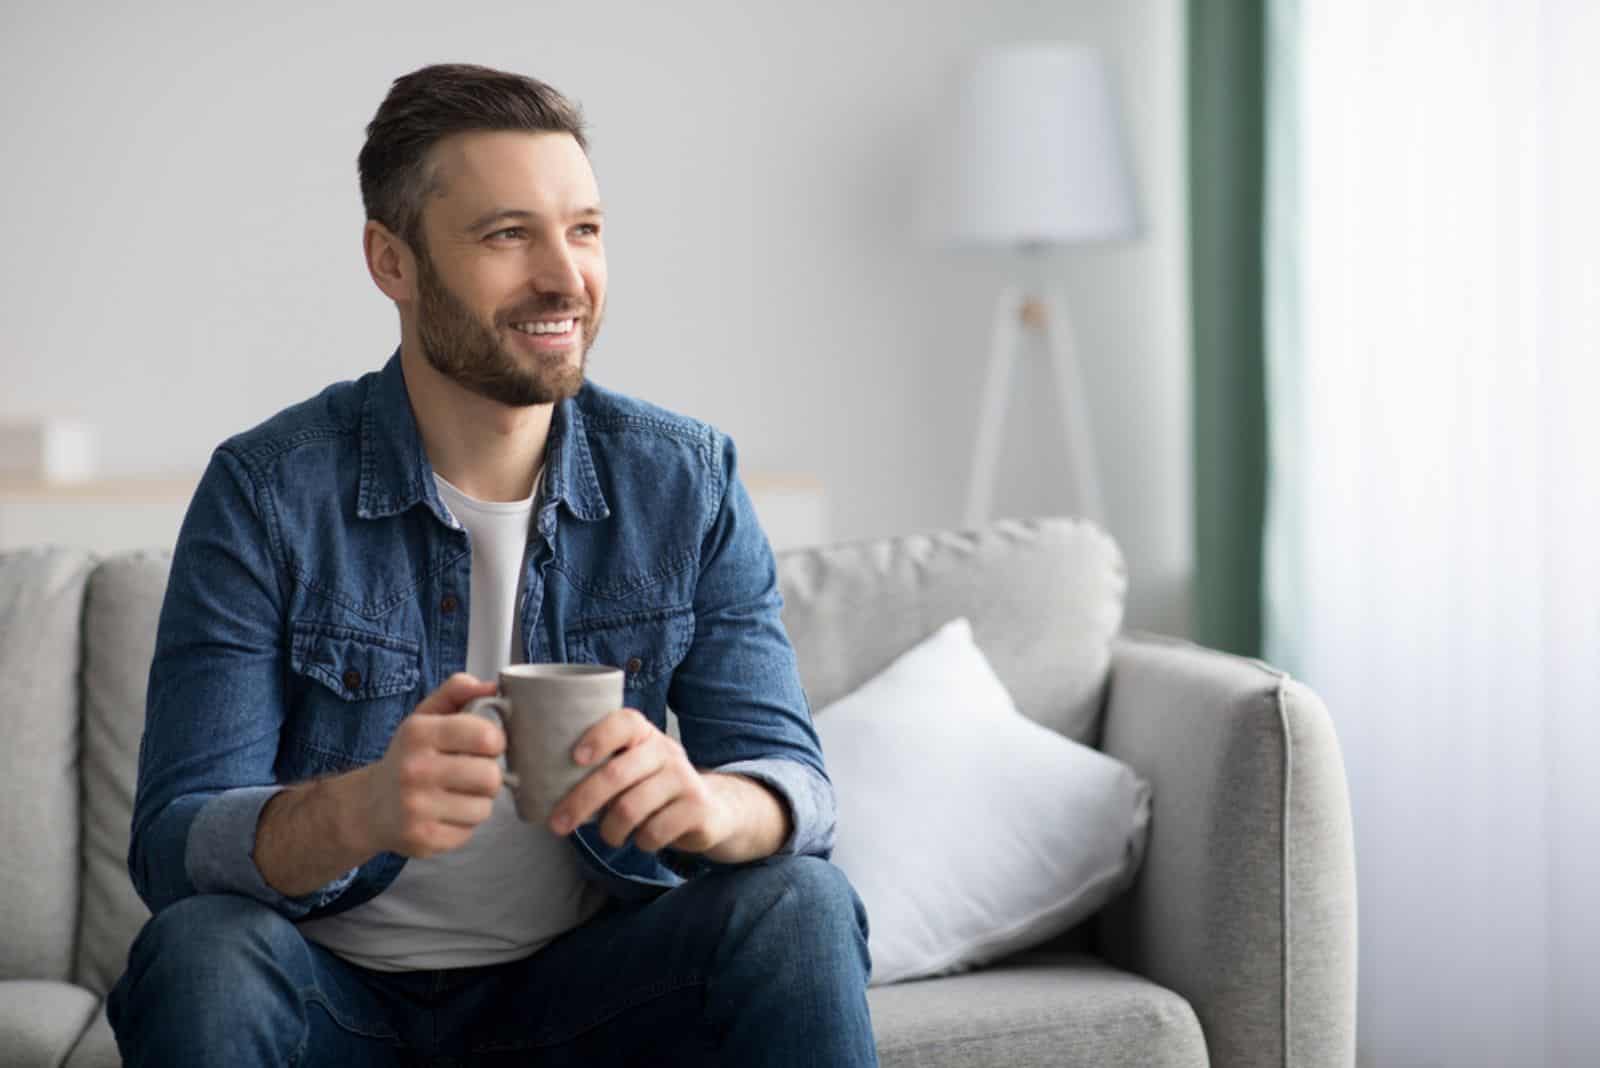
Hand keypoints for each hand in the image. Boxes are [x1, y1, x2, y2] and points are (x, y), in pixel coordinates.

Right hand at [356, 673, 506, 858]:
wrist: (369, 806)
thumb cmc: (409, 756)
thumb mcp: (425, 717)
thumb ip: (457, 691)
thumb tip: (491, 685)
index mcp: (418, 733)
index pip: (485, 736)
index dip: (495, 741)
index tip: (486, 745)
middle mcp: (414, 770)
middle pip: (491, 776)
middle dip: (489, 775)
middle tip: (473, 773)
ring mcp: (417, 808)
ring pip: (484, 807)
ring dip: (479, 801)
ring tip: (458, 794)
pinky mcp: (423, 839)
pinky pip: (470, 831)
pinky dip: (465, 823)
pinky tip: (446, 813)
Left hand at [549, 707, 736, 855]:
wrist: (711, 810)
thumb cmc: (652, 788)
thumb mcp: (633, 768)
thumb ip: (601, 767)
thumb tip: (537, 784)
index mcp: (645, 735)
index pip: (625, 722)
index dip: (599, 736)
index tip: (575, 758)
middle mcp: (666, 751)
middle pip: (616, 774)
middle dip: (580, 803)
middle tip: (558, 825)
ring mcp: (685, 779)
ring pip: (630, 809)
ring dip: (610, 831)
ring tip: (610, 836)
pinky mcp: (697, 808)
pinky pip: (653, 832)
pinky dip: (640, 842)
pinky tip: (642, 838)